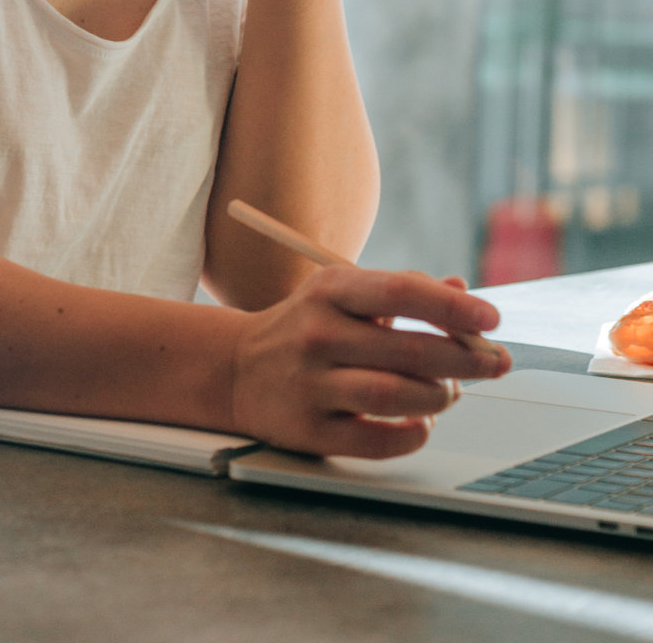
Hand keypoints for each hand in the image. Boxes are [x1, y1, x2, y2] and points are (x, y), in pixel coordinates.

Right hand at [230, 265, 509, 458]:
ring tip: (448, 392)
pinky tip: (421, 423)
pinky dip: (412, 434)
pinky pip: (377, 440)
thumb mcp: (344, 293)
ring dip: (439, 396)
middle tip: (495, 363)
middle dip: (466, 358)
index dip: (452, 306)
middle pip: (409, 349)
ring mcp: (311, 384)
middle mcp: (318, 334)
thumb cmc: (306, 326)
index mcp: (330, 290)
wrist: (235, 368)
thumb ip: (404, 290)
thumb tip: (462, 291)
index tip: (492, 318)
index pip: (400, 291)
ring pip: (396, 395)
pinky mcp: (310, 430)